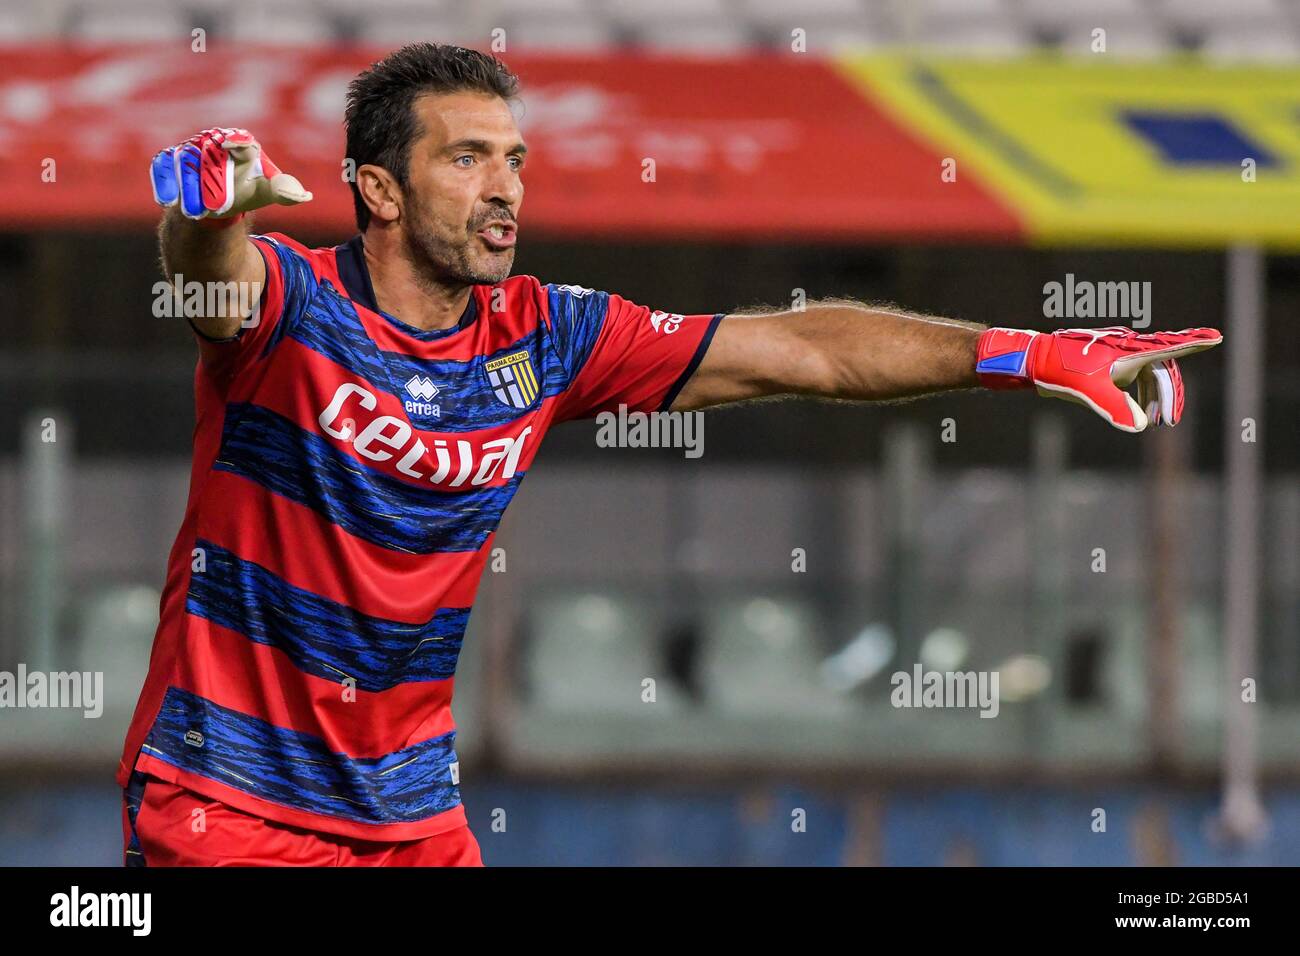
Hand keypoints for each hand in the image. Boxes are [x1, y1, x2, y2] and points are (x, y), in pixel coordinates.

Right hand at [150, 127, 311, 219]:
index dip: (238, 141)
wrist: (217, 195)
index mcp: (242, 145)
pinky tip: (166, 201)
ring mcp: (190, 148)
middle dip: (210, 180)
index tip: (233, 145)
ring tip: (194, 212)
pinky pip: (163, 167)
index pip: (242, 141)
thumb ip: (284, 192)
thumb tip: (304, 196)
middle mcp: (213, 141)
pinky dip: (164, 183)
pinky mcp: (169, 159)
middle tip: (214, 207)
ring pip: (186, 164)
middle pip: (210, 156)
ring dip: (187, 187)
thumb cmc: (246, 189)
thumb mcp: (266, 192)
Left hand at [976, 326, 1222, 431]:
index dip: (1194, 343)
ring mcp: (1119, 356)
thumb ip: (1115, 407)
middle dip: (1169, 395)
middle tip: (1170, 421)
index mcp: (1130, 350)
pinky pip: (1134, 379)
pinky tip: (1138, 412)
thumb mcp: (1089, 391)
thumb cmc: (1062, 370)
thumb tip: (1138, 425)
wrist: (1036, 362)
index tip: (1216, 337)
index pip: (1169, 347)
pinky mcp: (1109, 365)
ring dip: (1154, 397)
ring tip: (1153, 421)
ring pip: (1149, 376)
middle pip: (1162, 370)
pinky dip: (1140, 395)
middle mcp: (1129, 349)